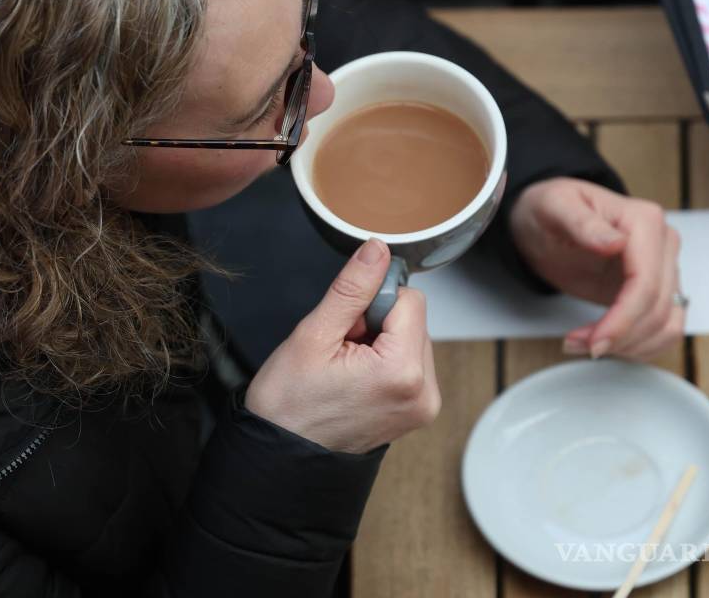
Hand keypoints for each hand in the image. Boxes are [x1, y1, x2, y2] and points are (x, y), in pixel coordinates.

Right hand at [244, 238, 440, 454]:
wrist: (283, 458)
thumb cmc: (289, 405)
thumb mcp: (314, 335)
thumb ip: (352, 288)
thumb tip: (377, 250)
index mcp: (404, 371)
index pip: (410, 299)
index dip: (372, 302)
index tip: (346, 326)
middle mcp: (424, 391)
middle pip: (414, 319)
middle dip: (377, 323)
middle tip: (340, 350)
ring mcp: (424, 405)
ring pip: (412, 339)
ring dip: (381, 342)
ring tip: (346, 368)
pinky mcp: (418, 411)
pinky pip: (410, 363)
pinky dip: (385, 361)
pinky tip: (356, 379)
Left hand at [509, 177, 683, 360]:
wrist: (547, 219)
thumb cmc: (551, 208)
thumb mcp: (555, 207)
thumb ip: (582, 223)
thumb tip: (615, 243)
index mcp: (644, 221)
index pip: (646, 283)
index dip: (624, 320)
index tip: (596, 341)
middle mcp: (662, 244)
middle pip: (658, 308)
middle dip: (619, 336)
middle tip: (577, 345)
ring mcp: (662, 268)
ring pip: (667, 323)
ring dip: (630, 346)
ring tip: (584, 345)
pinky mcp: (654, 290)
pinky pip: (663, 327)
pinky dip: (639, 346)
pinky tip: (605, 344)